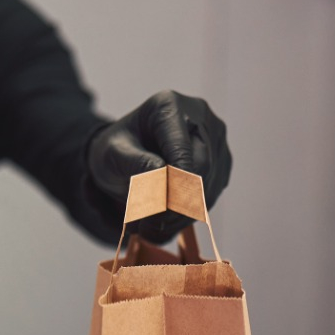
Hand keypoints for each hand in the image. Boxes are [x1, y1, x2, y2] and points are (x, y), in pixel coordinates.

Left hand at [88, 90, 231, 242]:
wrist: (127, 153)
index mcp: (169, 106)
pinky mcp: (221, 166)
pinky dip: (184, 217)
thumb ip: (134, 162)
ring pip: (207, 189)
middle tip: (147, 228)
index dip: (174, 185)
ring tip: (147, 228)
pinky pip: (210, 198)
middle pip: (201, 170)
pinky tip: (161, 222)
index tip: (157, 214)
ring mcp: (215, 142)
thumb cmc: (117, 149)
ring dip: (178, 216)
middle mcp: (200, 118)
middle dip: (175, 204)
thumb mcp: (112, 153)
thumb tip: (162, 175)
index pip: (182, 150)